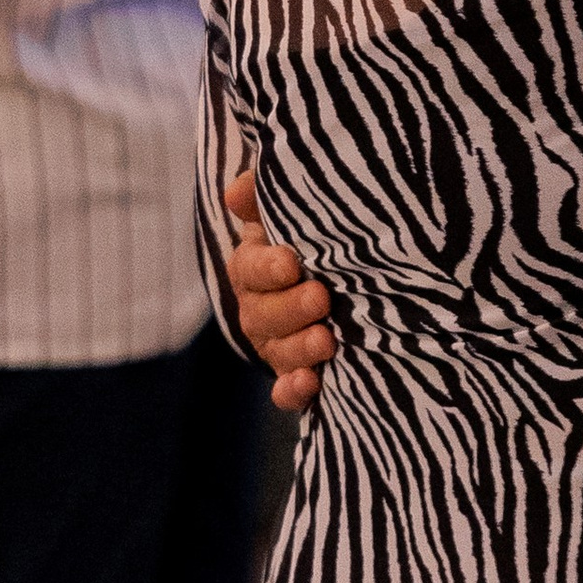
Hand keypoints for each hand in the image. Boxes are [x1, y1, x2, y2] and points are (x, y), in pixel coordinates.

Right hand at [224, 164, 335, 412]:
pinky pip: (286, 389)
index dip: (267, 267)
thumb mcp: (290, 210)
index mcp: (254, 267)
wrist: (348, 270)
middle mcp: (259, 309)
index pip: (249, 269)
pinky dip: (294, 390)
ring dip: (298, 349)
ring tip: (327, 340)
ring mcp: (277, 344)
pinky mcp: (297, 373)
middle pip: (262, 315)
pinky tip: (311, 385)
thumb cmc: (314, 232)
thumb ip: (263, 197)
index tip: (291, 262)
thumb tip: (235, 192)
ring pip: (277, 352)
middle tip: (321, 297)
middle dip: (290, 308)